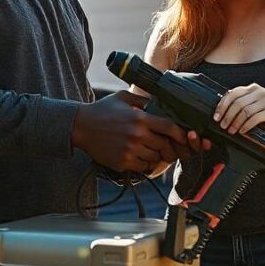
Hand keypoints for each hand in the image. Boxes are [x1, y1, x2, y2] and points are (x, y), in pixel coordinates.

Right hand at [71, 90, 193, 171]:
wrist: (80, 126)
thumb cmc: (103, 110)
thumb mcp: (124, 98)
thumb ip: (144, 100)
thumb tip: (162, 102)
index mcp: (140, 118)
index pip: (169, 127)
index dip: (180, 134)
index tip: (184, 136)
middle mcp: (137, 135)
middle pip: (164, 145)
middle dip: (168, 146)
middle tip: (166, 145)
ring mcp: (129, 150)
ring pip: (155, 158)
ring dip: (156, 155)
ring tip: (151, 149)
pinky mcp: (122, 162)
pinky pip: (143, 167)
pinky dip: (145, 164)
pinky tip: (140, 156)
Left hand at [214, 83, 264, 134]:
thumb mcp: (260, 98)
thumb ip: (247, 100)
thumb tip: (227, 110)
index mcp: (253, 88)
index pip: (232, 93)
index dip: (222, 105)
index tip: (216, 116)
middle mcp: (258, 92)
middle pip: (236, 103)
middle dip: (226, 116)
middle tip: (222, 125)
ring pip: (244, 111)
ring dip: (235, 122)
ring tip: (231, 130)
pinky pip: (255, 118)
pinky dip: (246, 126)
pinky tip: (242, 131)